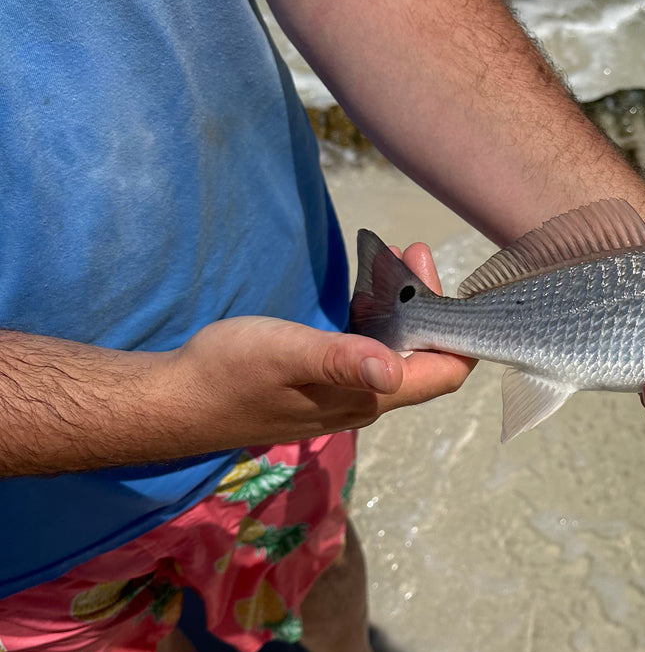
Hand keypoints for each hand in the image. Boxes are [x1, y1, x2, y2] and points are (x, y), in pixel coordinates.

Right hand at [171, 245, 474, 452]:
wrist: (177, 399)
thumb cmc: (231, 373)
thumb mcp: (287, 355)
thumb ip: (341, 359)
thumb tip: (394, 371)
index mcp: (368, 397)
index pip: (445, 373)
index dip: (459, 330)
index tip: (443, 280)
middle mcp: (366, 400)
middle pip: (426, 357)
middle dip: (430, 304)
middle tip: (412, 251)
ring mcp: (344, 393)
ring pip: (397, 351)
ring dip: (403, 306)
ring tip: (394, 257)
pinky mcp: (323, 381)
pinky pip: (368, 349)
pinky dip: (376, 315)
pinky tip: (365, 287)